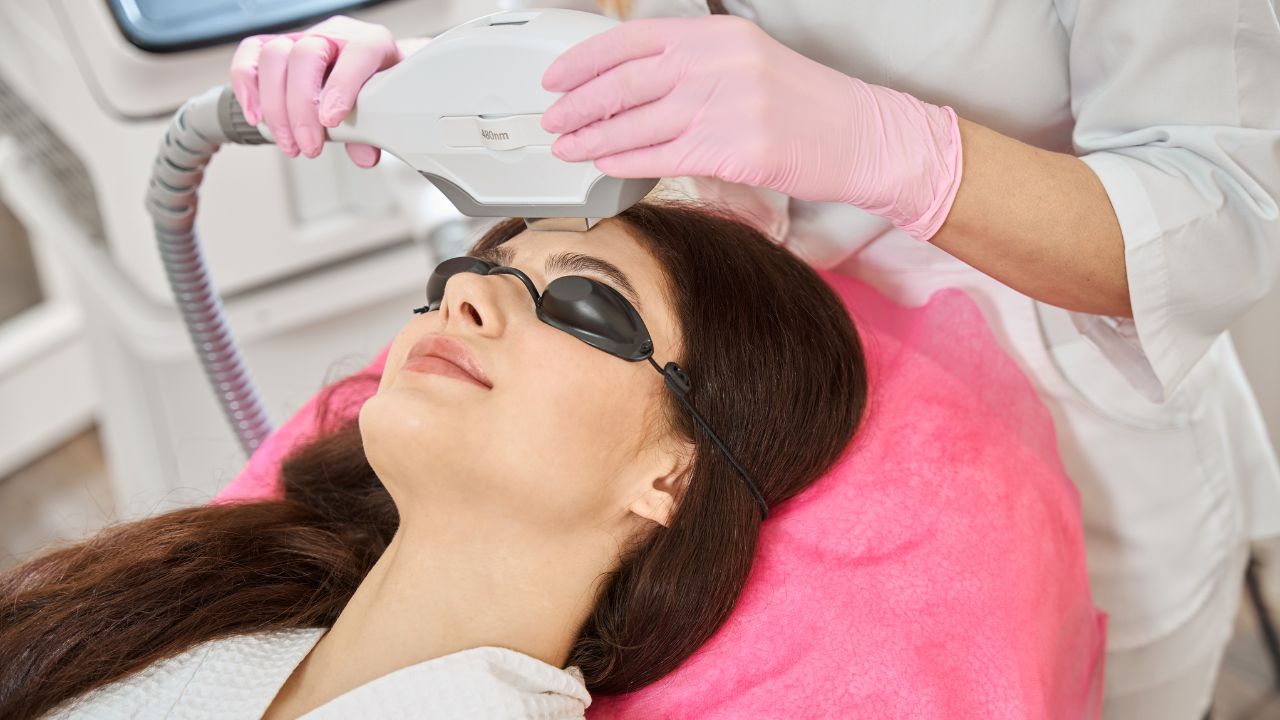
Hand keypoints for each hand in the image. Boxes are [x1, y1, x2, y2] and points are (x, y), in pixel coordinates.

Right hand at [229, 15, 401, 166]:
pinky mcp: (274, 47)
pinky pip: (249, 55)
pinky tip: (256, 118)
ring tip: (288, 143)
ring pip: (274, 56)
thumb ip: (373, 132)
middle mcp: (332, 36)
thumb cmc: (374, 88)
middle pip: (306, 56)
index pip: (357, 53)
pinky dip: (246, 87)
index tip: (331, 121)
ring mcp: (300, 39)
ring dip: (274, 107)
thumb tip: (363, 155)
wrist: (368, 72)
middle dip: (302, 109)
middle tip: (309, 147)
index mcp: (369, 44)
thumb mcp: (385, 109)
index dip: (341, 87)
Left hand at [540, 15, 962, 239]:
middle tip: (551, 118)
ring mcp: (729, 107)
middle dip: (578, 103)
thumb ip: (694, 67)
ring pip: (639, 121)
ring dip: (592, 136)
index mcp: (719, 35)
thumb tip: (632, 85)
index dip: (585, 60)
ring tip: (566, 147)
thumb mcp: (748, 64)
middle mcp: (720, 64)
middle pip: (627, 81)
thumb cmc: (805, 106)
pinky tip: (604, 164)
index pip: (633, 40)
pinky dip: (625, 160)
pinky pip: (664, 156)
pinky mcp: (736, 151)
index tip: (556, 77)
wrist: (862, 137)